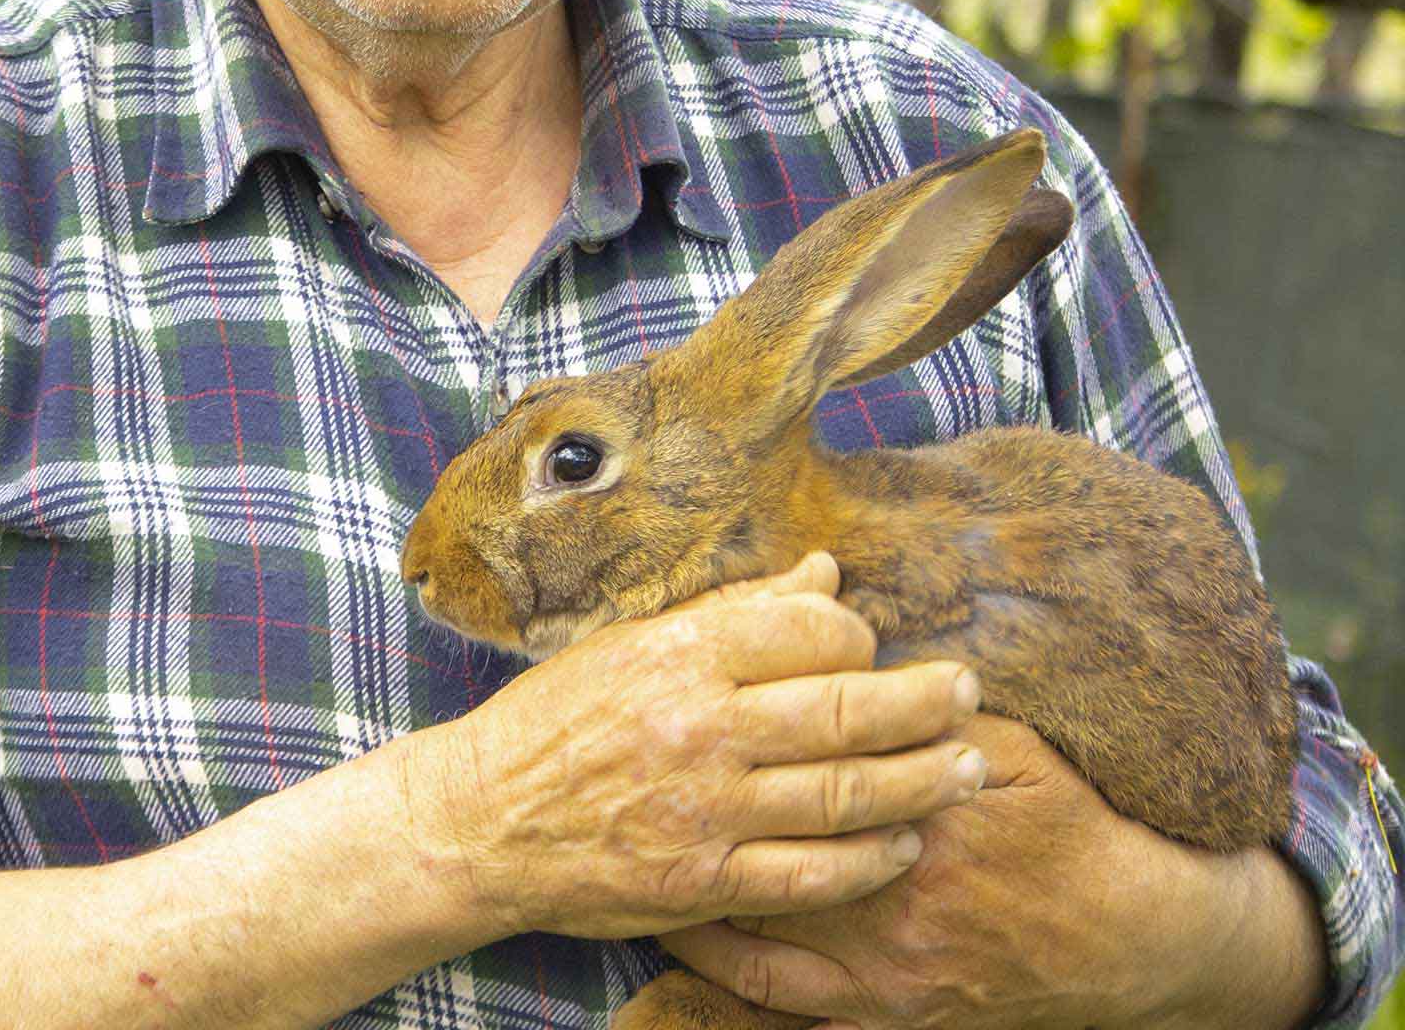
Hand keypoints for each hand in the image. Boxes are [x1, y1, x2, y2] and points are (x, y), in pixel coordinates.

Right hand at [423, 554, 986, 943]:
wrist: (485, 818)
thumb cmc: (559, 718)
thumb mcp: (635, 642)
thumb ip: (735, 611)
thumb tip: (823, 573)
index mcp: (683, 656)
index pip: (806, 631)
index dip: (856, 635)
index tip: (874, 642)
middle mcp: (702, 727)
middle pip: (844, 709)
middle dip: (923, 701)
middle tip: (969, 691)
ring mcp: (706, 810)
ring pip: (843, 793)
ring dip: (920, 780)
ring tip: (970, 766)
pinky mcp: (704, 882)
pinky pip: (810, 873)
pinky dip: (868, 858)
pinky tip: (905, 840)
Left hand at [659, 714, 1328, 1029]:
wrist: (1130, 935)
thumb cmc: (1065, 823)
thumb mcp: (1006, 743)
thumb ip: (924, 710)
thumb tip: (852, 645)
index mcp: (907, 811)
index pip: (801, 773)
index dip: (730, 747)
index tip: (670, 721)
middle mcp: (886, 892)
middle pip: (763, 852)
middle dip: (692, 825)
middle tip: (622, 794)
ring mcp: (884, 966)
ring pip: (760, 934)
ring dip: (692, 899)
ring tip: (629, 867)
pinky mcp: (891, 1014)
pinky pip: (787, 1002)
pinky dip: (729, 974)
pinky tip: (686, 943)